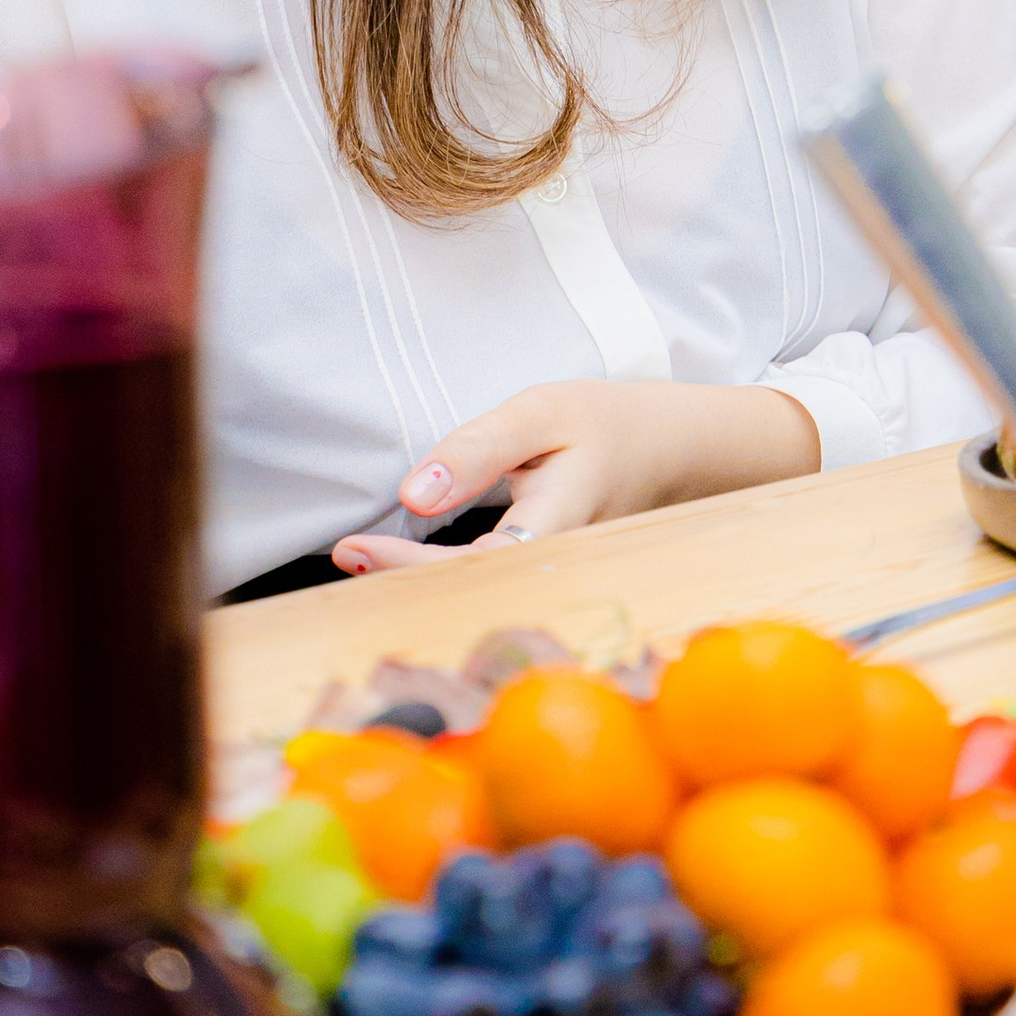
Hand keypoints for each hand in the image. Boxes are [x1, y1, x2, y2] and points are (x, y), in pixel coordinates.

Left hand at [330, 378, 819, 573]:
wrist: (672, 450)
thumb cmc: (604, 424)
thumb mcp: (543, 412)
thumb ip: (479, 450)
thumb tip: (412, 496)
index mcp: (558, 524)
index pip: (474, 565)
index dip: (410, 568)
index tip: (354, 548)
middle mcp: (554, 570)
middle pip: (470, 600)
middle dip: (400, 588)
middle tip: (344, 556)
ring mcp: (552, 583)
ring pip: (478, 602)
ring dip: (415, 588)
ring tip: (357, 560)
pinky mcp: (544, 582)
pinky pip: (489, 591)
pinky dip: (440, 581)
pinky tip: (400, 565)